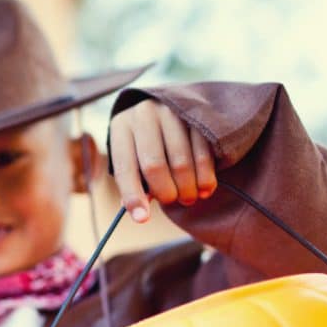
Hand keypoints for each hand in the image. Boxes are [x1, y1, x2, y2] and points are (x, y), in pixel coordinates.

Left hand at [109, 99, 217, 222]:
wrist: (172, 107)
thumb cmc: (146, 143)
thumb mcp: (134, 156)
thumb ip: (135, 181)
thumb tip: (139, 212)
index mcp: (121, 127)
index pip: (125, 168)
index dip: (133, 196)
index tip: (142, 219)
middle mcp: (144, 114)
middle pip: (154, 166)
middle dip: (166, 193)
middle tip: (173, 202)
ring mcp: (173, 111)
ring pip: (181, 163)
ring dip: (187, 188)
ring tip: (189, 197)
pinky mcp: (198, 113)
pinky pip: (204, 154)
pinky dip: (205, 178)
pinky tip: (204, 189)